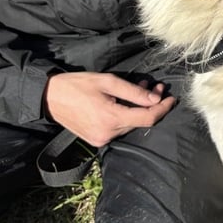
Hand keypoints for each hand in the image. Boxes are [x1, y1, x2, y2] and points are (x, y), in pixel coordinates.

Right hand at [44, 72, 175, 146]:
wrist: (50, 98)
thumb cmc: (78, 84)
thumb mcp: (108, 81)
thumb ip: (134, 91)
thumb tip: (156, 99)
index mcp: (112, 118)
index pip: (148, 118)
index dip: (163, 108)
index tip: (173, 98)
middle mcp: (108, 134)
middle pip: (140, 121)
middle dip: (151, 104)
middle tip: (155, 86)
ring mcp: (101, 140)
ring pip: (130, 125)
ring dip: (139, 109)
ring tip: (141, 90)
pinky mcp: (96, 141)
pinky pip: (119, 129)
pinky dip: (126, 116)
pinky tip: (126, 102)